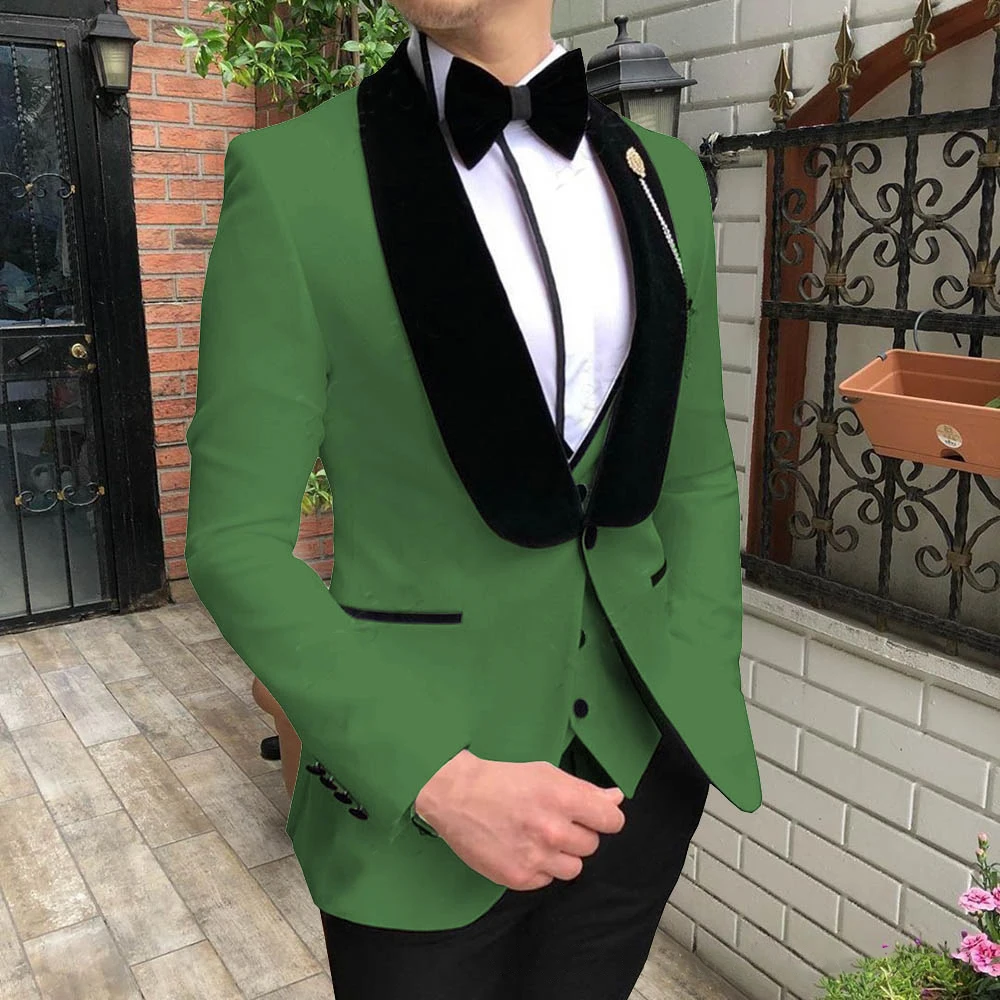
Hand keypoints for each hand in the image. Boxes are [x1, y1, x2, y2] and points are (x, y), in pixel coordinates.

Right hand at [414, 749, 625, 890]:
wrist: (458, 796)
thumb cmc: (504, 780)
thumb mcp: (546, 774)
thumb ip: (585, 790)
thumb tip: (615, 799)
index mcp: (563, 799)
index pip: (612, 820)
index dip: (605, 817)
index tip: (595, 816)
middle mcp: (552, 831)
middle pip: (592, 845)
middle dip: (577, 833)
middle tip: (554, 822)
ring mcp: (536, 857)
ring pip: (574, 867)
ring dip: (562, 855)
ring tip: (539, 838)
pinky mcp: (519, 878)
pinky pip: (547, 880)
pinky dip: (540, 868)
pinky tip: (523, 849)